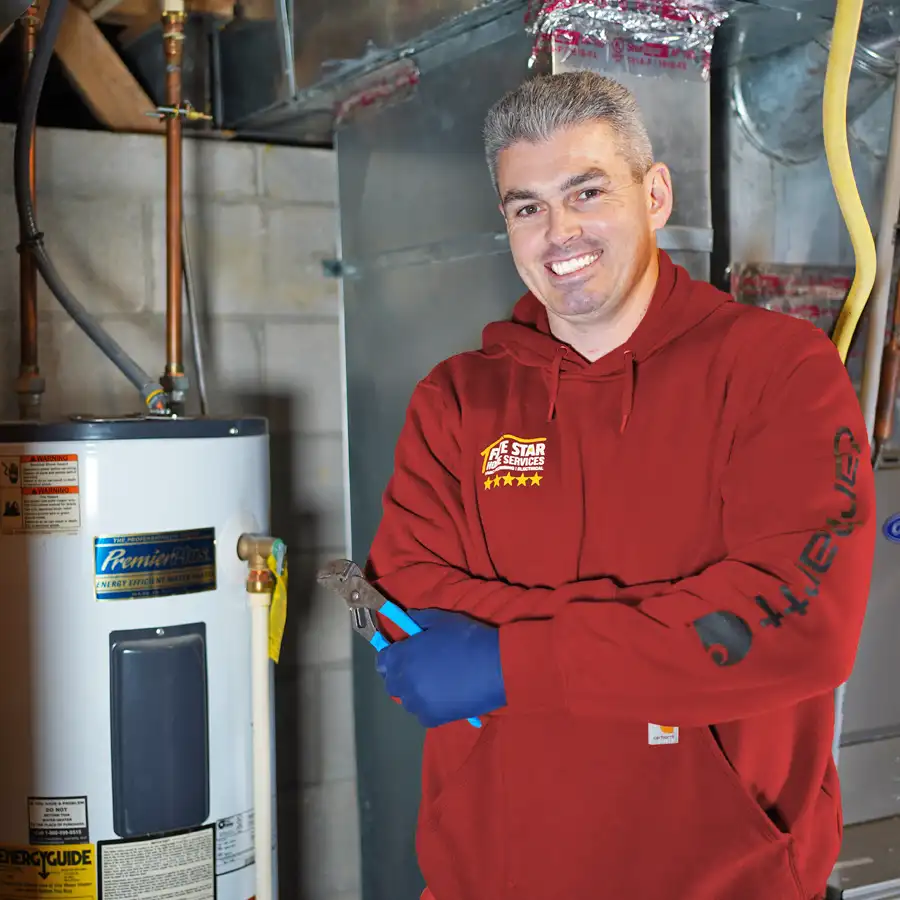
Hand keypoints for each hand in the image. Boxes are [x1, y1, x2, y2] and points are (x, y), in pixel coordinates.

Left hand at [376, 608, 506, 727]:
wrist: (495, 667)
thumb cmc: (466, 639)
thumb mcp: (441, 619)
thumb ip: (419, 619)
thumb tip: (408, 619)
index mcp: (401, 656)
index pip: (382, 661)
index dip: (391, 657)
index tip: (404, 653)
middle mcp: (403, 682)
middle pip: (392, 682)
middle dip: (402, 675)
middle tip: (421, 668)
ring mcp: (416, 703)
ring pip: (407, 699)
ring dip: (416, 692)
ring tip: (436, 684)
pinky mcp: (432, 719)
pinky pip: (423, 714)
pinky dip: (430, 707)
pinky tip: (445, 697)